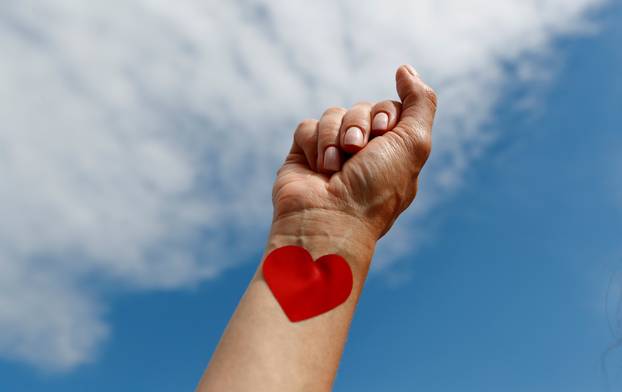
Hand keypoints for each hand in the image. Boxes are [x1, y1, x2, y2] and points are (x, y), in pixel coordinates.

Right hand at [270, 65, 436, 264]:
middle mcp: (364, 153)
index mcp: (392, 153)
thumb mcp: (414, 143)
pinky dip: (312, 145)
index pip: (389, 109)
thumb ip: (420, 102)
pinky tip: (316, 169)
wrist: (328, 219)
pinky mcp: (303, 155)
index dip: (385, 115)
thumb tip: (406, 69)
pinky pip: (306, 127)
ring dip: (334, 138)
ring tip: (334, 168)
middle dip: (358, 126)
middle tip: (357, 151)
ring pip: (332, 114)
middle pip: (361, 109)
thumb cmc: (375, 190)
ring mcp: (332, 153)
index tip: (384, 134)